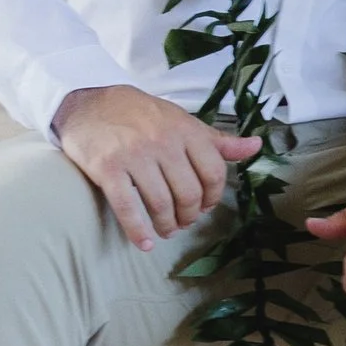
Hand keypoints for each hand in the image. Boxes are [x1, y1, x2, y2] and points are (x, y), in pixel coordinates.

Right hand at [55, 86, 258, 248]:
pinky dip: (137, 230)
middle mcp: (163, 142)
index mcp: (186, 130)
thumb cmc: (140, 114)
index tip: (204, 206)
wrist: (90, 102)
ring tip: (165, 230)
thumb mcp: (182, 121)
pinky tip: (144, 243)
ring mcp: (135, 156)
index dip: (212, 197)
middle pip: (189, 193)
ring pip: (161, 204)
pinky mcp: (108, 168)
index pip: (213, 173)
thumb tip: (255, 147)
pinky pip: (127, 207)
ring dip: (166, 226)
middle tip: (183, 222)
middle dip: (189, 216)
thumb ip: (217, 140)